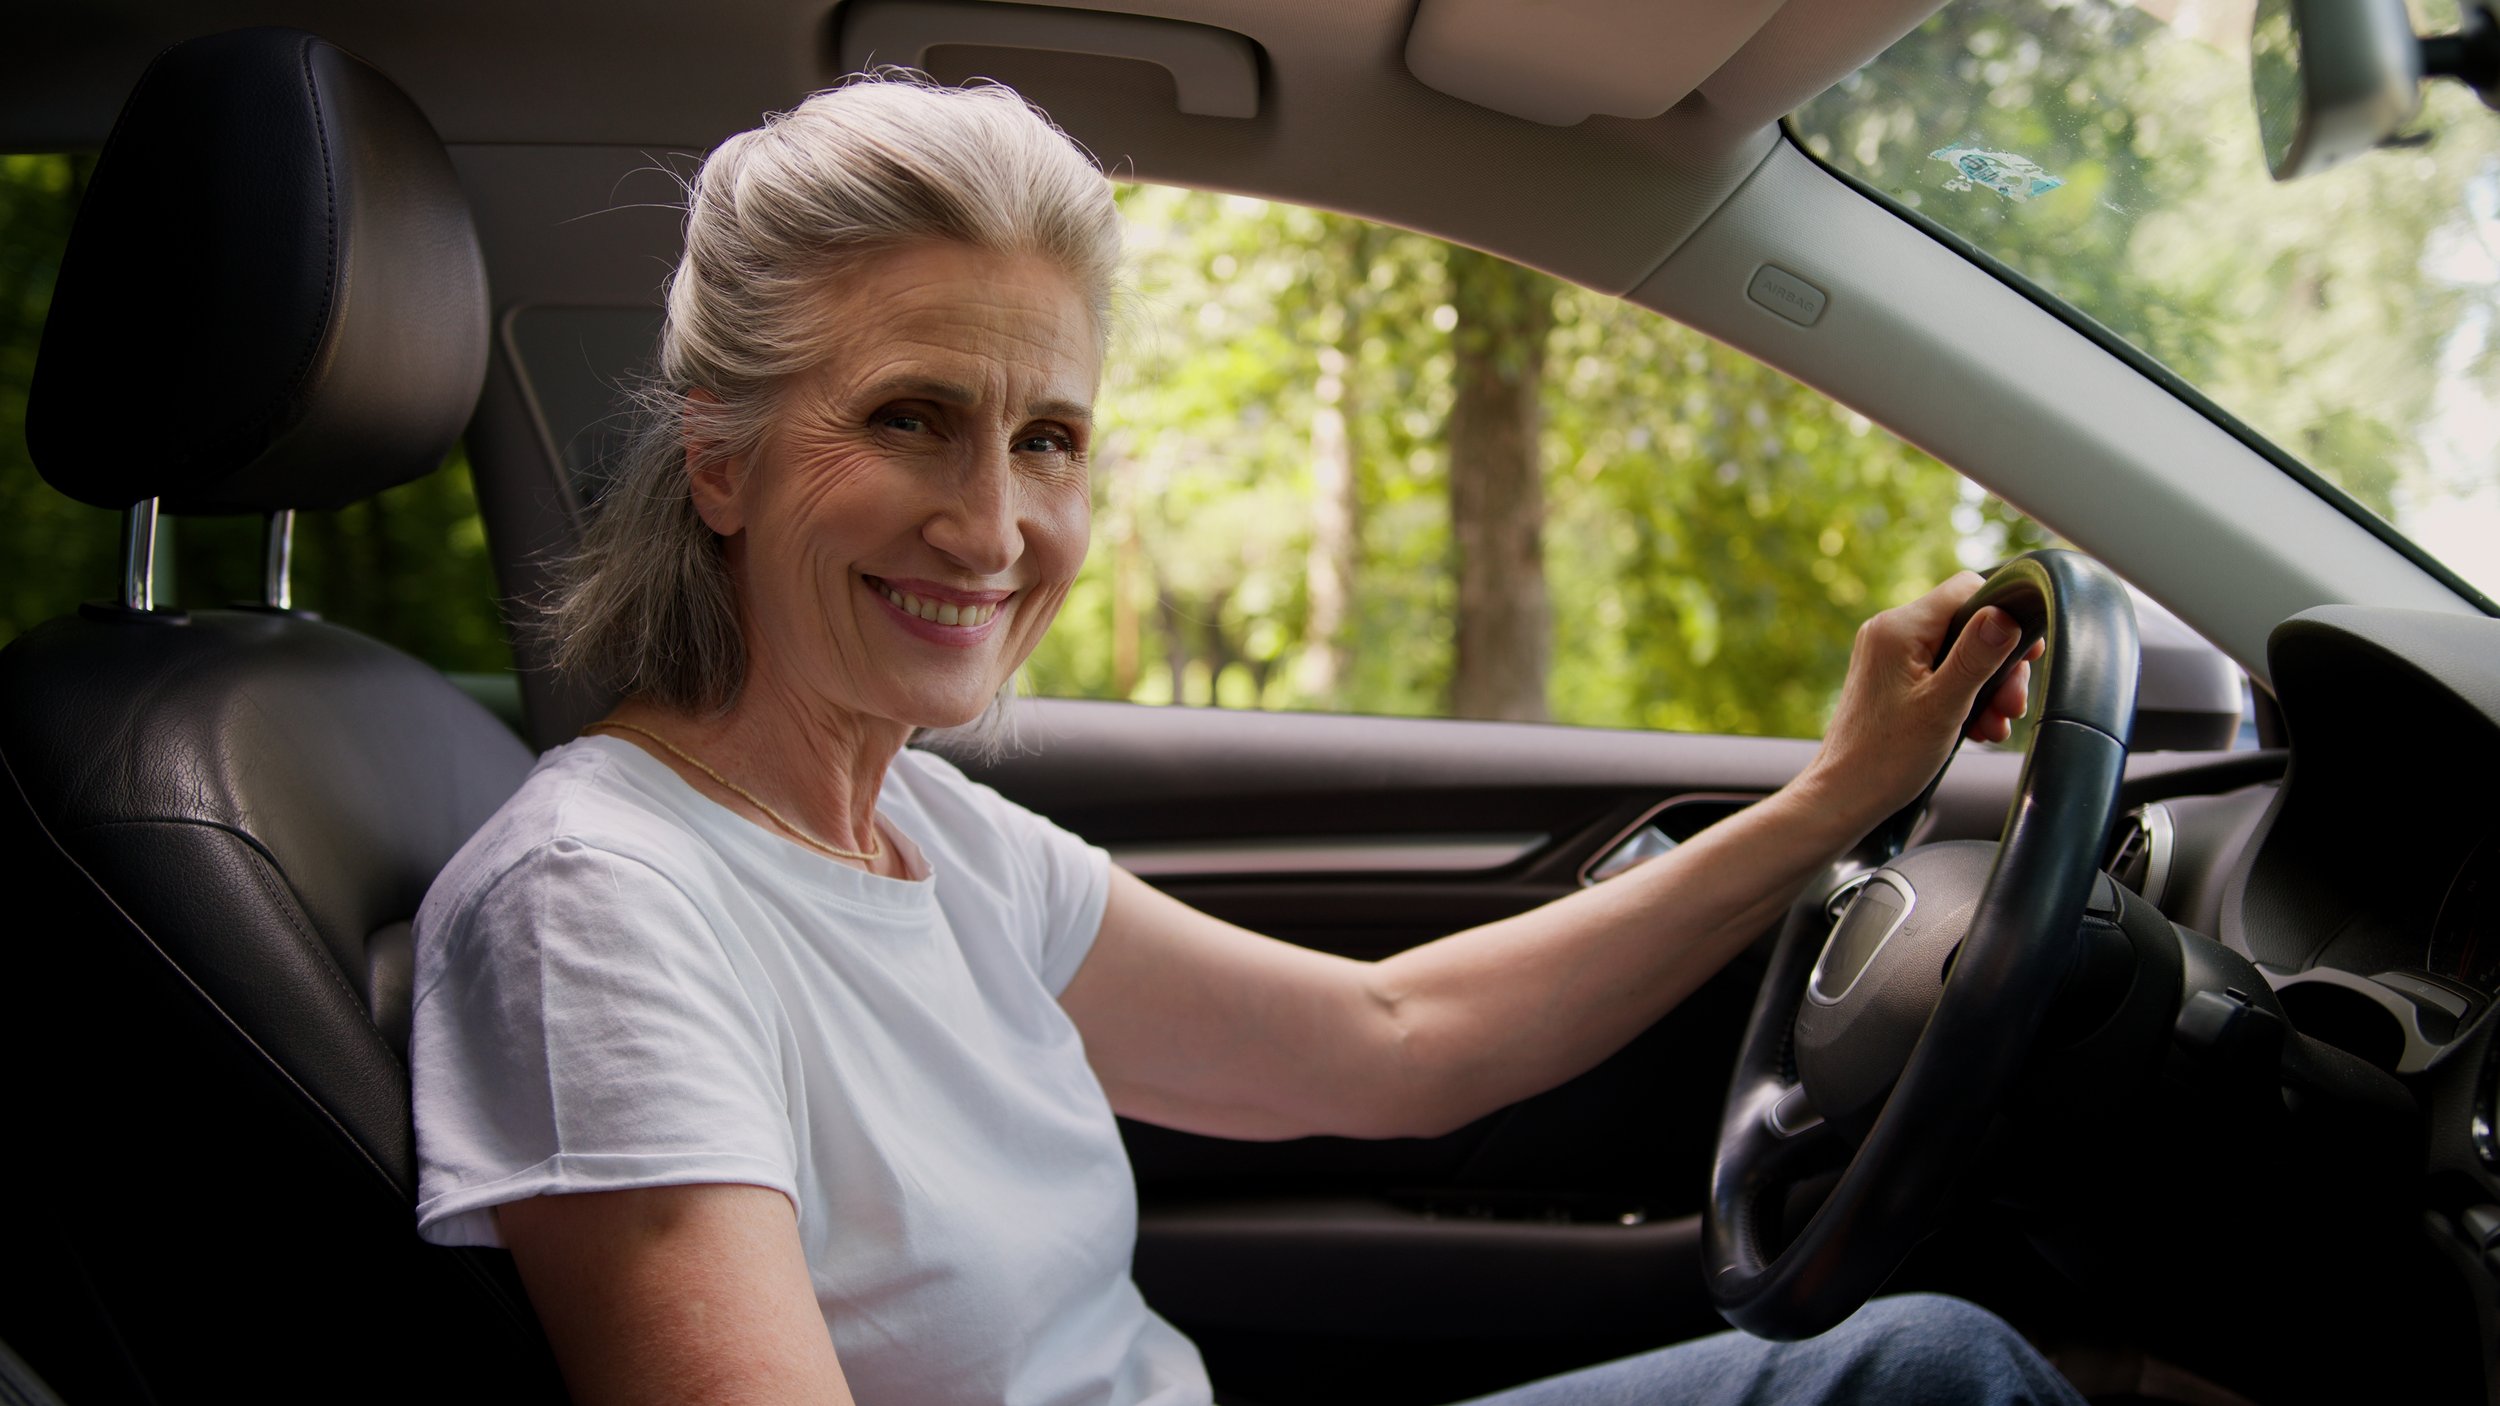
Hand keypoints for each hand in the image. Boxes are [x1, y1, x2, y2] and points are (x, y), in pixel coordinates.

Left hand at [1801, 571, 2042, 829]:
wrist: (1844, 796)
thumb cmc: (1886, 758)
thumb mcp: (1943, 706)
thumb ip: (1977, 656)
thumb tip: (2006, 613)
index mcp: (1899, 628)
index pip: (1968, 589)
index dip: (2004, 615)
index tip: (2026, 656)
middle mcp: (1889, 632)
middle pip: (1967, 624)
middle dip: (1998, 666)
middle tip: (2010, 707)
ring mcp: (1888, 655)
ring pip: (1958, 652)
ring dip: (1986, 687)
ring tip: (1993, 726)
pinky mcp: (1891, 678)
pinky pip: (1941, 673)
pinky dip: (1964, 697)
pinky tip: (1975, 729)